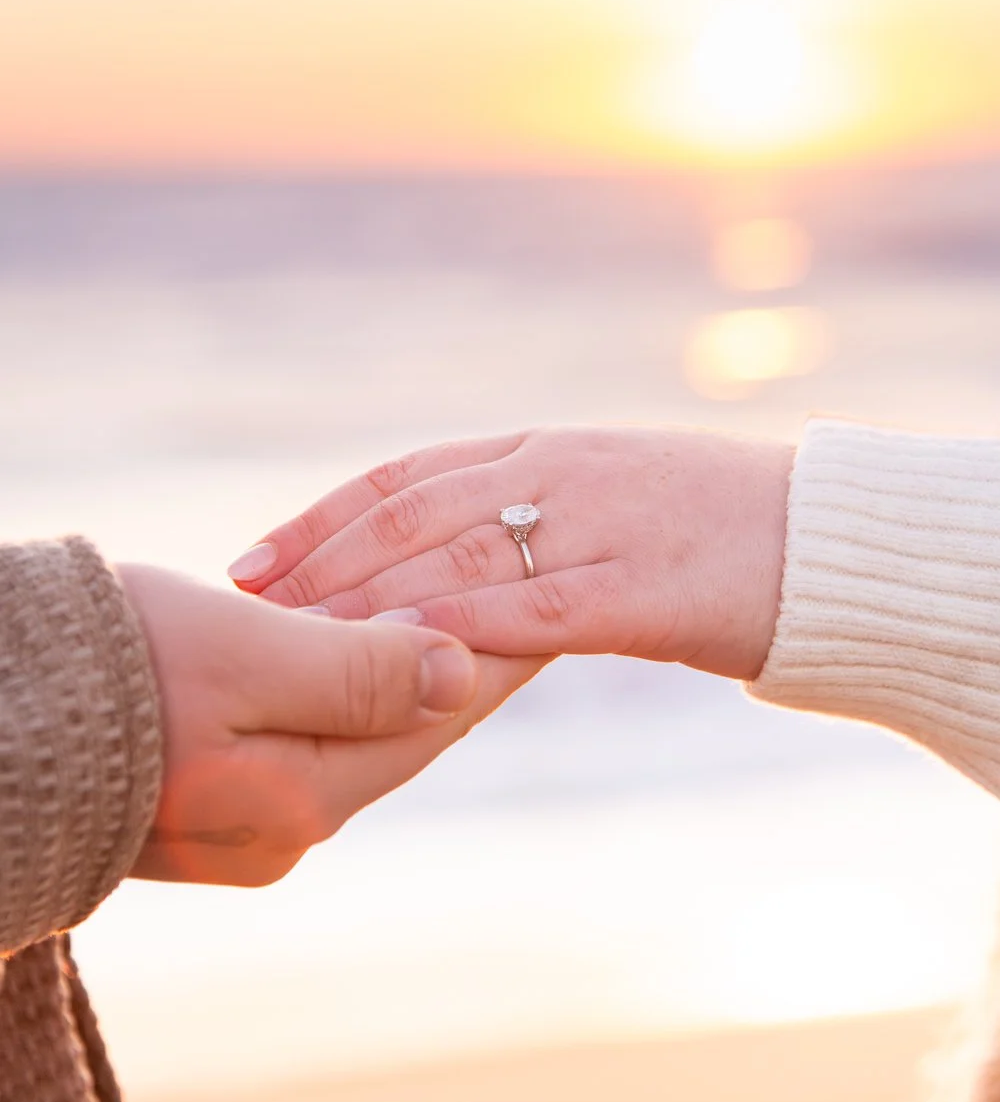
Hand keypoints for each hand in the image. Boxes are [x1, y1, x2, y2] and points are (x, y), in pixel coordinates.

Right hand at [118, 564, 544, 885]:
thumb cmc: (106, 673)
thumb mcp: (243, 655)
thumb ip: (361, 669)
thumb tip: (467, 673)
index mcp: (304, 798)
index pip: (435, 716)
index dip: (495, 651)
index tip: (544, 601)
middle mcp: (283, 827)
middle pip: (399, 731)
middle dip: (458, 664)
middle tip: (515, 603)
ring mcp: (241, 824)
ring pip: (351, 734)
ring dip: (398, 675)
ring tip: (450, 619)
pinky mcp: (203, 803)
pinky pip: (300, 738)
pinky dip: (336, 690)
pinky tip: (354, 653)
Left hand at [228, 428, 792, 680]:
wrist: (822, 541)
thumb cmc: (707, 528)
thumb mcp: (602, 498)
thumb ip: (524, 514)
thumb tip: (438, 561)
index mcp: (542, 447)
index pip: (404, 474)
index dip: (320, 518)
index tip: (252, 560)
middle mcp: (556, 472)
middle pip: (411, 511)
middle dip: (319, 560)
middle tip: (245, 608)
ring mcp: (599, 523)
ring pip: (457, 554)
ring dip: (367, 599)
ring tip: (296, 639)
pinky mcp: (642, 586)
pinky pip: (536, 607)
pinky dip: (462, 626)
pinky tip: (404, 654)